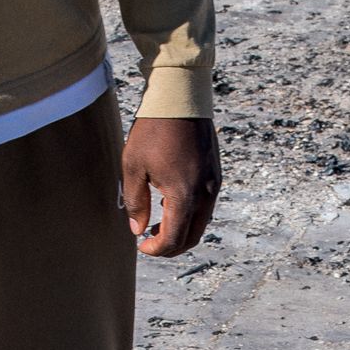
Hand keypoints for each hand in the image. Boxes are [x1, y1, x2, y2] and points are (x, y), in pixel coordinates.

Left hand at [122, 116, 220, 257]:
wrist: (181, 99)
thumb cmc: (154, 130)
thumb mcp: (134, 167)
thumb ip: (136, 202)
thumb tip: (137, 229)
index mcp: (183, 196)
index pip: (174, 239)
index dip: (156, 249)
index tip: (141, 245)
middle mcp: (204, 194)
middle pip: (192, 237)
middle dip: (171, 246)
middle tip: (150, 241)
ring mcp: (213, 184)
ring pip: (201, 223)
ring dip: (181, 230)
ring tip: (158, 223)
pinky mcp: (215, 175)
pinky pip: (206, 206)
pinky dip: (190, 215)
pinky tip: (171, 204)